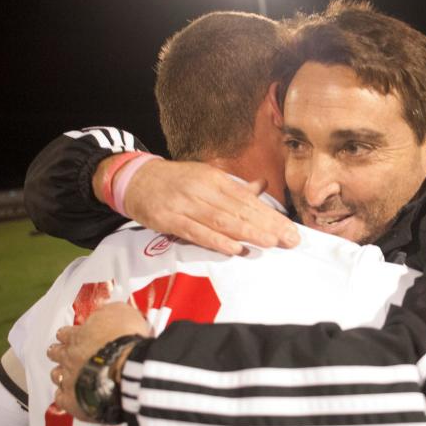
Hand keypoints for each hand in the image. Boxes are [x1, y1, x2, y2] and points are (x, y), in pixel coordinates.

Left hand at [47, 302, 150, 421]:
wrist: (129, 368)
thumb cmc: (126, 339)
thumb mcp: (122, 313)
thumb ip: (109, 312)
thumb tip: (105, 312)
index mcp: (77, 336)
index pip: (65, 333)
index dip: (68, 334)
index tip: (70, 335)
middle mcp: (69, 357)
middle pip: (55, 354)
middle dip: (59, 353)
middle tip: (64, 354)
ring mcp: (69, 379)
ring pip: (56, 376)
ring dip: (62, 375)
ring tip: (70, 376)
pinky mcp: (73, 401)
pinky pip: (62, 401)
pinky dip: (67, 399)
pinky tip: (74, 398)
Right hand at [107, 158, 299, 255]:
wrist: (135, 179)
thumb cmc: (176, 181)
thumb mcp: (206, 177)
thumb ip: (235, 187)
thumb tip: (262, 185)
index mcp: (216, 179)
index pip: (249, 200)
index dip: (271, 215)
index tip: (291, 228)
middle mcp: (203, 190)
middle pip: (240, 210)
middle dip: (267, 226)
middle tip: (290, 239)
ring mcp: (186, 204)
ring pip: (221, 220)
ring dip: (248, 232)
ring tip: (271, 242)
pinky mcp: (169, 219)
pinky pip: (196, 232)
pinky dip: (216, 241)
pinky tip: (234, 248)